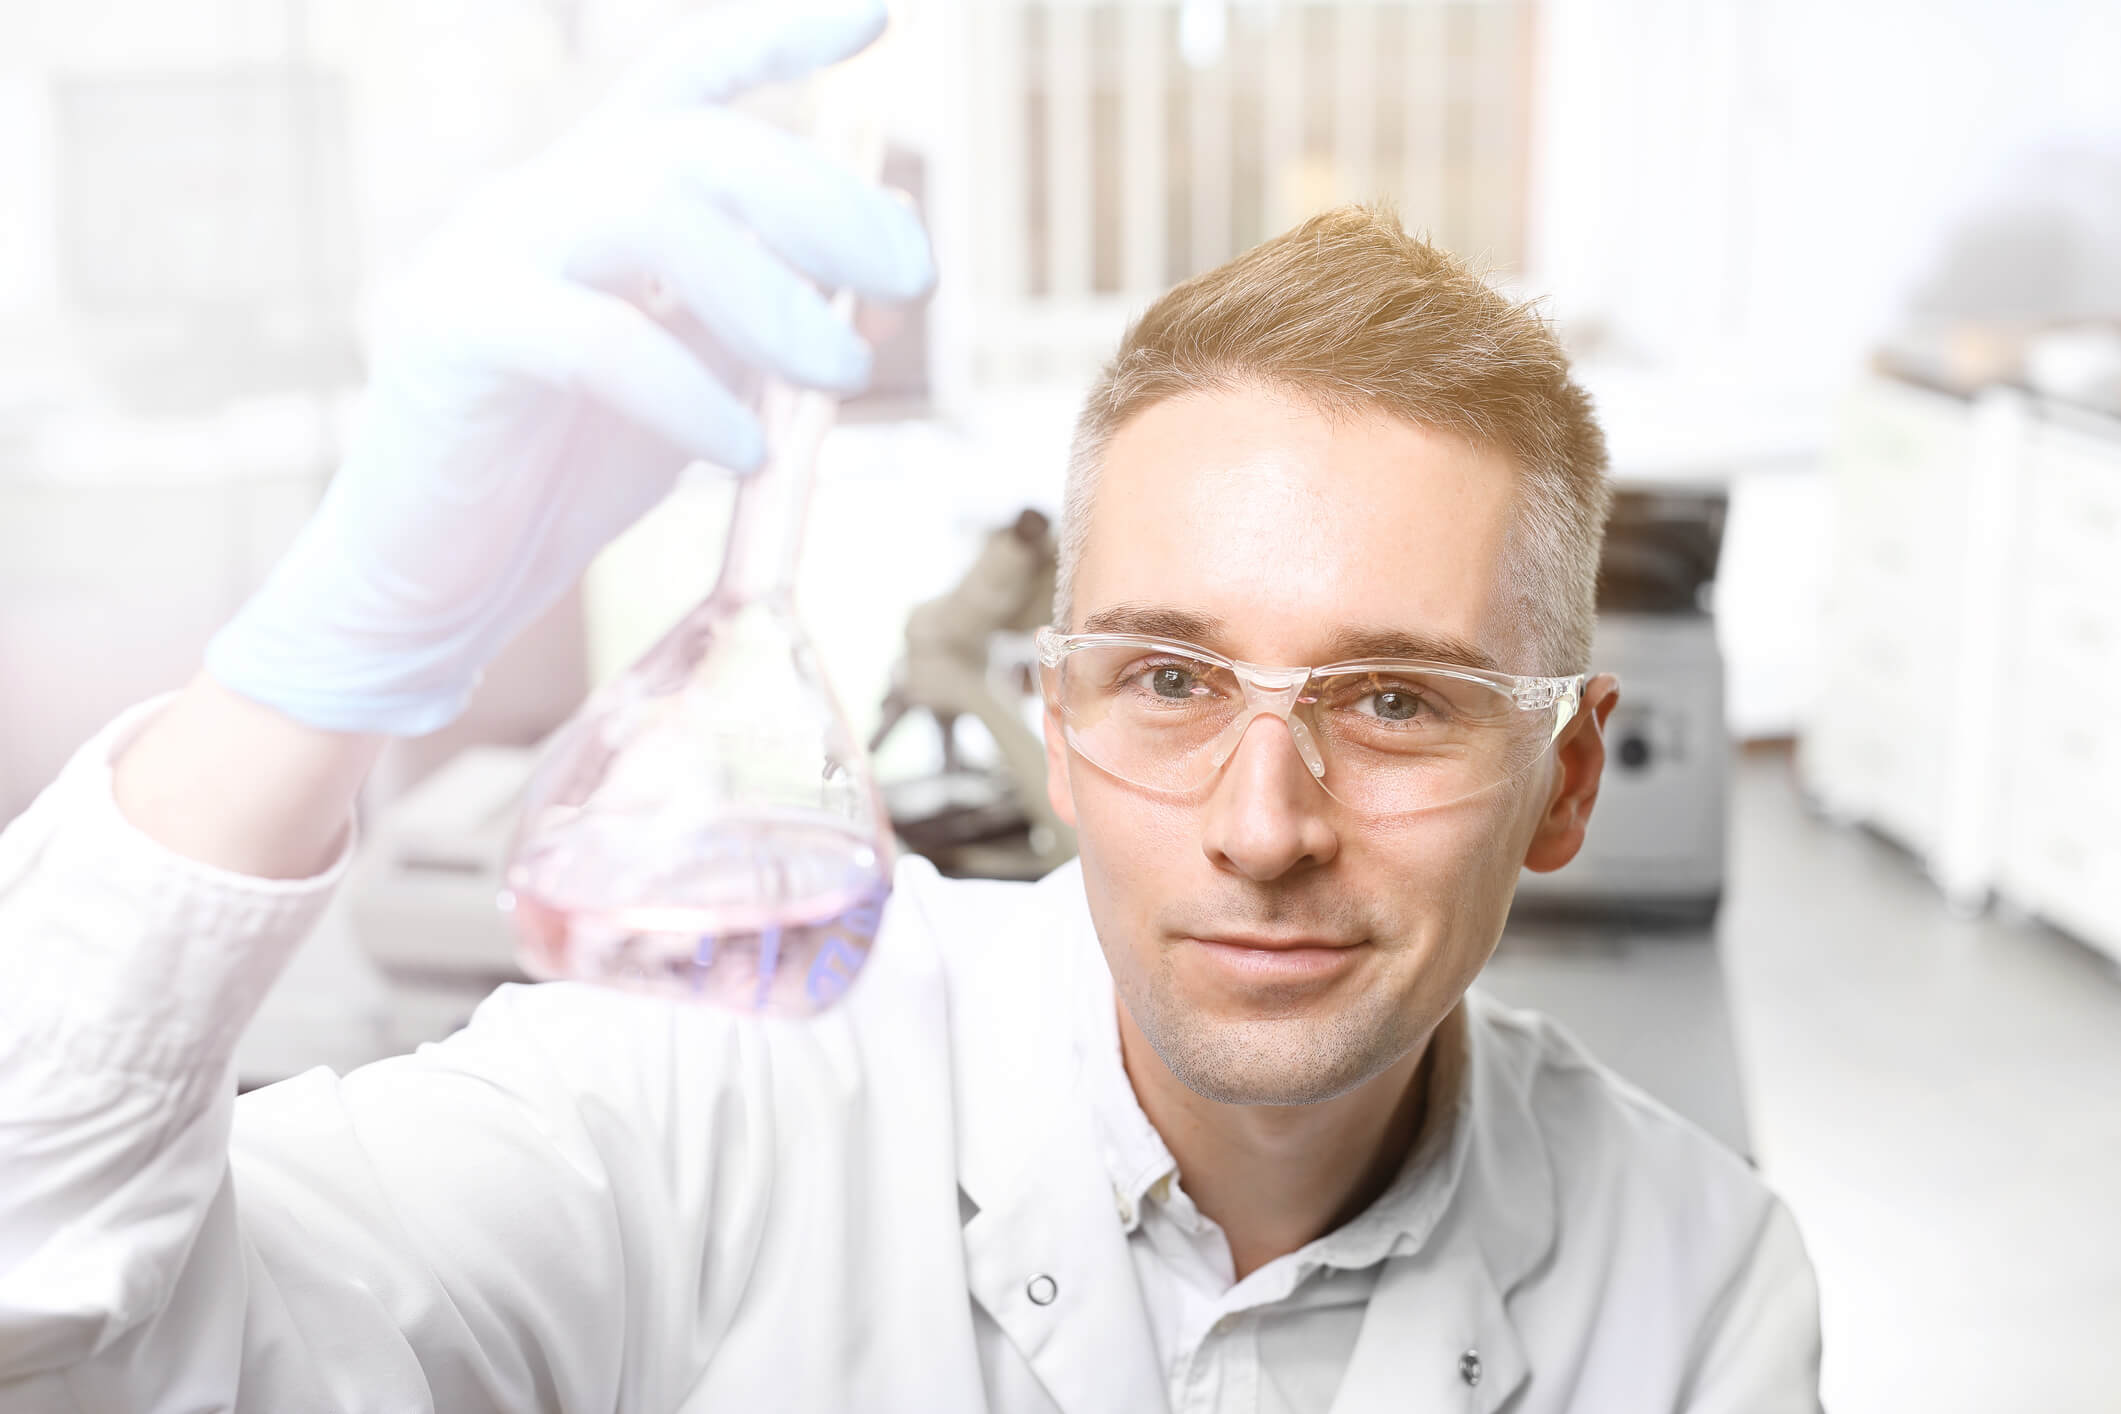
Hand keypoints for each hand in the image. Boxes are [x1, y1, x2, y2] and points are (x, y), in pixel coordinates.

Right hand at [205, 0, 932, 736]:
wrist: (435, 585)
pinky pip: (593, 339)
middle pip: (694, 145)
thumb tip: (889, 270)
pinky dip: (690, 393)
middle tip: (913, 281)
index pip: (687, 82)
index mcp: (595, 199)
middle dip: (822, 201)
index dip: (777, 40)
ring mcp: (483, 258)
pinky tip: (746, 451)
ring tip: (844, 375)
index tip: (878, 17)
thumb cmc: (563, 476)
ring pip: (645, 212)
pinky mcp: (449, 339)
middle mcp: (537, 203)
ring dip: (771, 292)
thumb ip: (773, 313)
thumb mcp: (699, 378)